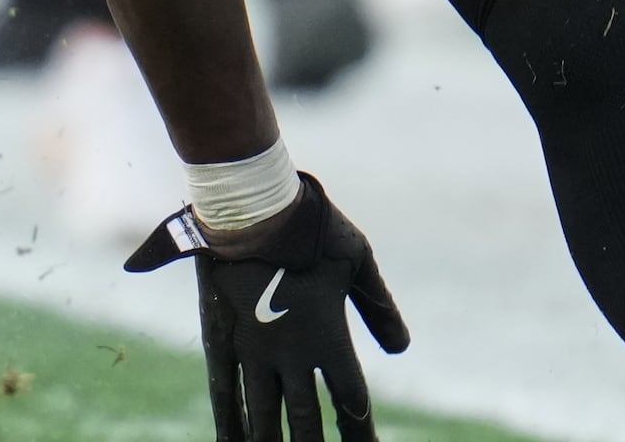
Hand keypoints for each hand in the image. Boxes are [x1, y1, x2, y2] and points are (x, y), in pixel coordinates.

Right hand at [127, 176, 410, 441]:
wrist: (253, 207)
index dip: (359, 435)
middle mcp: (292, 353)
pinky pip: (227, 394)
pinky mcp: (224, 340)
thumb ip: (380, 307)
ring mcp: (255, 350)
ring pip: (264, 417)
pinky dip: (233, 425)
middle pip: (307, 421)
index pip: (350, 401)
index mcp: (329, 336)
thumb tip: (401, 348)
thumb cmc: (313, 228)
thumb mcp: (359, 262)